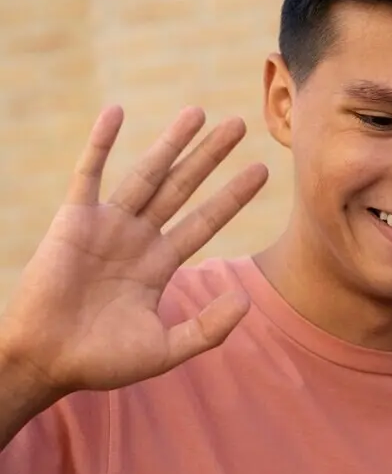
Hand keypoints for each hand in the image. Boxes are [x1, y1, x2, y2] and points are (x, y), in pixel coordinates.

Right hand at [0, 106, 266, 400]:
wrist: (48, 360)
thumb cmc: (102, 361)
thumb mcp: (167, 348)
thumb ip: (209, 328)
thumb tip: (243, 298)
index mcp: (159, 264)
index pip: (206, 220)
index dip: (232, 196)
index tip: (261, 170)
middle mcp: (137, 238)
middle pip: (183, 187)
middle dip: (210, 157)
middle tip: (240, 124)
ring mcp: (106, 226)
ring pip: (147, 174)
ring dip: (171, 142)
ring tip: (199, 112)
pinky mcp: (73, 220)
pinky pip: (89, 173)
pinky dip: (101, 143)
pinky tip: (117, 112)